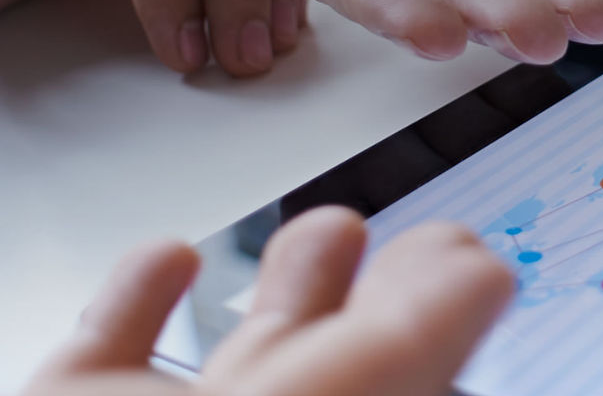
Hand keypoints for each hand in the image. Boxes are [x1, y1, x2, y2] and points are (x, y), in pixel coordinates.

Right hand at [22, 207, 513, 395]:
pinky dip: (135, 299)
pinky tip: (170, 260)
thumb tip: (483, 280)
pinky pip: (108, 356)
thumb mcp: (369, 381)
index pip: (416, 385)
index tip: (475, 268)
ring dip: (286, 292)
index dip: (448, 327)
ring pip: (241, 361)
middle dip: (380, 301)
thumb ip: (434, 327)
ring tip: (331, 232)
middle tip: (422, 244)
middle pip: (340, 371)